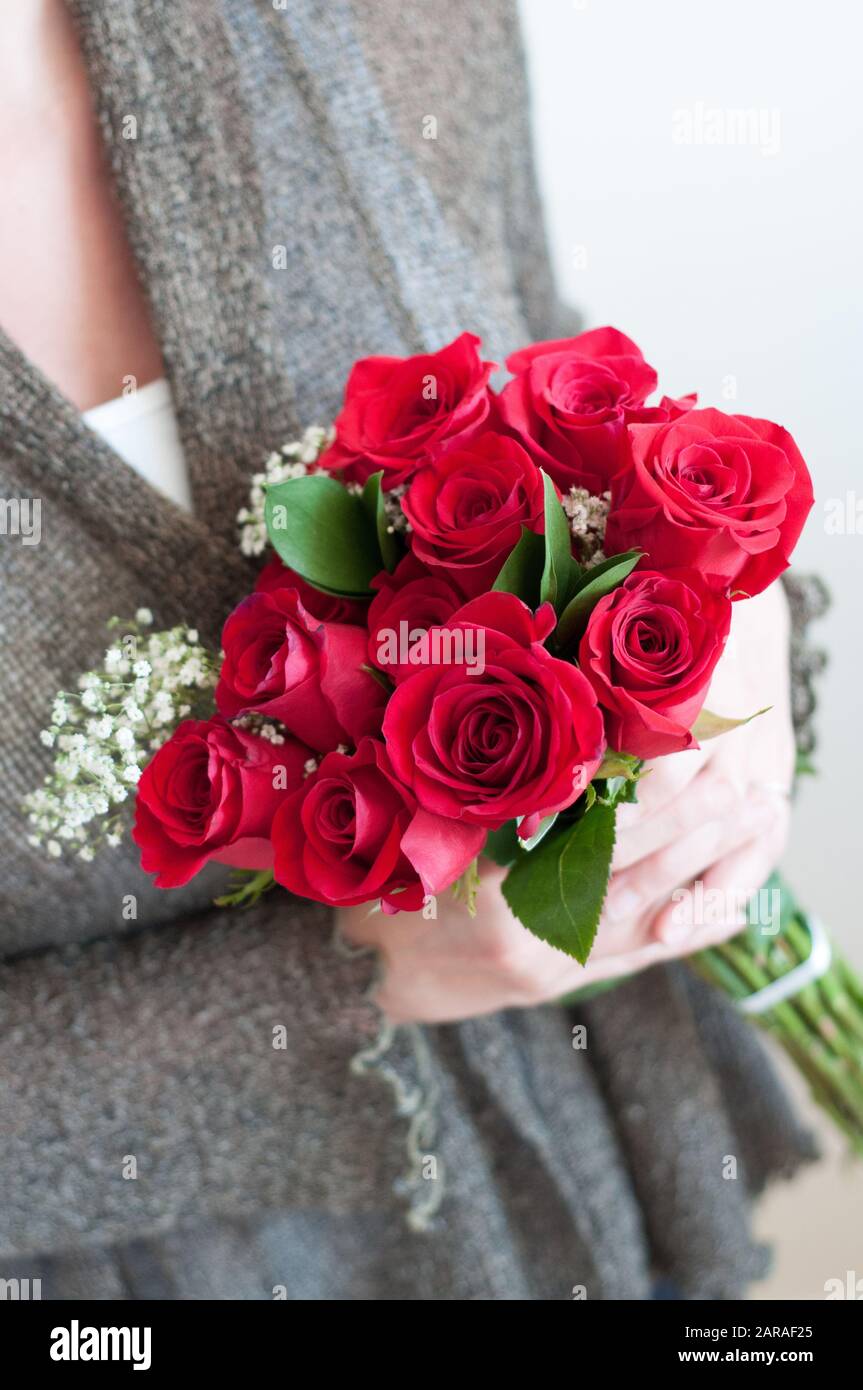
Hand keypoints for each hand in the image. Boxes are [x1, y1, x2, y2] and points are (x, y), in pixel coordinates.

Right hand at [338, 585, 793, 1023]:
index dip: (650, 781)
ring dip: (710, 867)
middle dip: (698, 820)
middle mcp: (530, 926)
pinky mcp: (562, 984)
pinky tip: (734, 903)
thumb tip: (545, 695)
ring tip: (759, 820)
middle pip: (636, 864)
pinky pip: (641, 958)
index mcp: (492, 878)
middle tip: (751, 778)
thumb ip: (485, 772)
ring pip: (651, 911)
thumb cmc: (385, 876)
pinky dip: (690, 929)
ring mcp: (550, 962)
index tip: (693, 737)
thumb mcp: (419, 814)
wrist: (364, 970)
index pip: (593, 822)